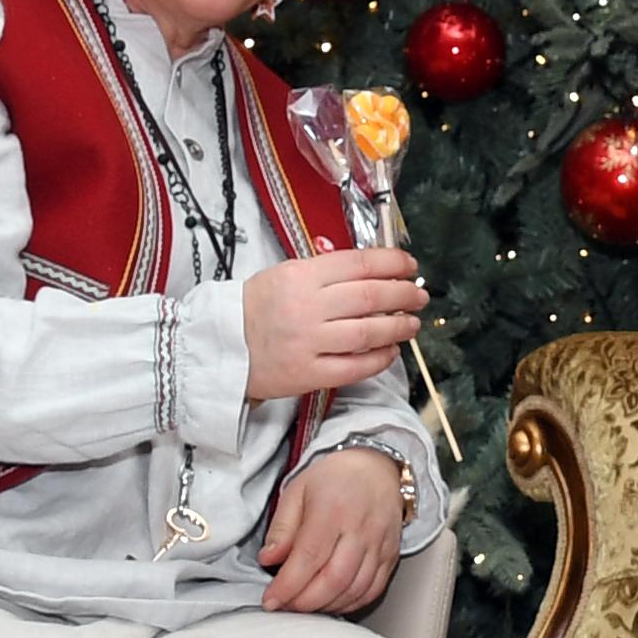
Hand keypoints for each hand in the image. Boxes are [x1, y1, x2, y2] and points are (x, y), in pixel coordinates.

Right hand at [244, 248, 426, 400]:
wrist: (219, 346)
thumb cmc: (255, 308)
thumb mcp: (284, 275)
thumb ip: (325, 272)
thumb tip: (371, 271)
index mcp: (301, 276)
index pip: (359, 264)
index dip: (391, 263)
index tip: (409, 265)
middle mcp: (307, 308)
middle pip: (370, 296)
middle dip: (403, 294)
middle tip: (418, 296)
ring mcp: (309, 343)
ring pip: (368, 332)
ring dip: (398, 327)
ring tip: (412, 324)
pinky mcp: (309, 374)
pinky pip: (355, 367)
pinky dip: (379, 359)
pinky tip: (391, 351)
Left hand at [259, 445, 407, 613]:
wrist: (376, 467)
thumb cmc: (334, 478)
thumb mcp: (297, 491)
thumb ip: (281, 528)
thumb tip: (269, 560)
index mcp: (332, 509)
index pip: (308, 558)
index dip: (288, 586)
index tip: (271, 599)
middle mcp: (360, 528)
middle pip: (333, 579)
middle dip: (304, 602)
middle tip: (285, 606)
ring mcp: (379, 544)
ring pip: (354, 589)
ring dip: (326, 606)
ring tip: (305, 605)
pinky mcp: (391, 555)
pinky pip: (373, 590)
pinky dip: (350, 603)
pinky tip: (332, 602)